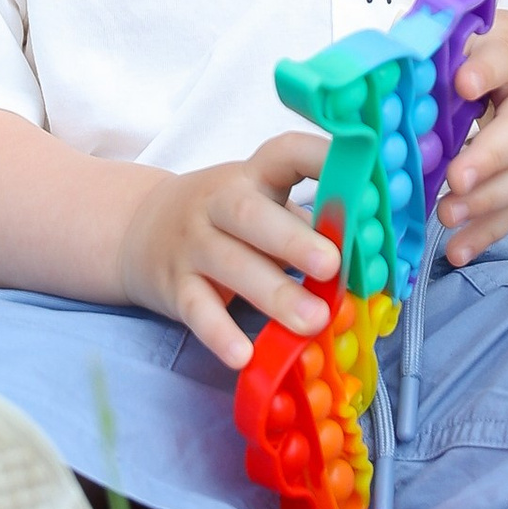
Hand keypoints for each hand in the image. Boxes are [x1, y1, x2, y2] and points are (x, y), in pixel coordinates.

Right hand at [115, 131, 336, 367]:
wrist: (141, 229)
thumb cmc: (225, 218)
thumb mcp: (260, 203)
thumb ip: (304, 221)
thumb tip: (366, 250)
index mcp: (252, 174)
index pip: (284, 153)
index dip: (319, 156)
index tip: (357, 166)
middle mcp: (217, 202)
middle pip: (249, 213)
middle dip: (292, 239)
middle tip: (332, 266)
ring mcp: (192, 243)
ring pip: (229, 264)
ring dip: (273, 294)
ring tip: (313, 322)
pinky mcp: (175, 287)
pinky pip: (197, 310)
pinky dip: (219, 333)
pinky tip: (244, 355)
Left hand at [434, 10, 507, 263]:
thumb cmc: (494, 52)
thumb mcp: (472, 34)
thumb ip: (433, 42)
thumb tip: (390, 55)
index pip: (505, 58)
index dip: (486, 70)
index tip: (462, 83)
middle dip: (491, 156)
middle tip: (455, 178)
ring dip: (488, 201)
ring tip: (447, 215)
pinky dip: (489, 231)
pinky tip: (459, 248)